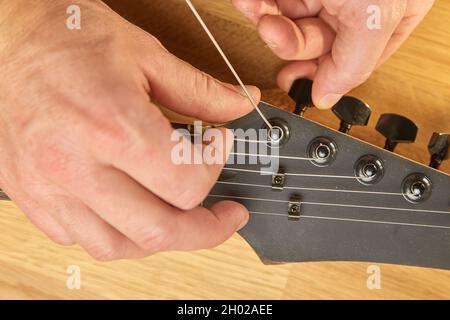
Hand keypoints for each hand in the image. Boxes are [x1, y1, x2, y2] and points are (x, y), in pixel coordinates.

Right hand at [0, 0, 259, 259]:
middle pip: (158, 231)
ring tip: (180, 217)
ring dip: (160, 238)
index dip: (216, 167)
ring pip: (118, 247)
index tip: (219, 148)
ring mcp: (48, 187)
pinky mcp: (32, 195)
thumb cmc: (67, 35)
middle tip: (225, 216)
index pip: (186, 183)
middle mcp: (75, 165)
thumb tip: (239, 105)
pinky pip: (80, 238)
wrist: (7, 35)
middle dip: (206, 230)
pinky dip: (116, 233)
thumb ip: (201, 91)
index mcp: (111, 125)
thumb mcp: (146, 54)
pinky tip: (130, 209)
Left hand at [232, 0, 433, 107]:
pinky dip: (256, 1)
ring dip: (265, 16)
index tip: (297, 81)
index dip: (323, 73)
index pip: (354, 60)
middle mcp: (355, 1)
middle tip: (273, 33)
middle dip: (288, 41)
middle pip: (315, 41)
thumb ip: (355, 64)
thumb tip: (329, 97)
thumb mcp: (375, 14)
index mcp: (386, 15)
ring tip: (255, 5)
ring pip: (288, 19)